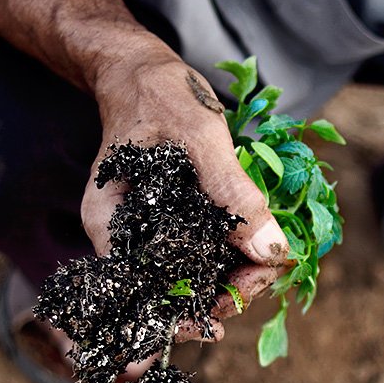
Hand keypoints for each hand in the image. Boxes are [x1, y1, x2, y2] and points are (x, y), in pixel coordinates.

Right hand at [85, 49, 289, 340]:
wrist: (145, 71)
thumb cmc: (161, 95)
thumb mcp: (200, 138)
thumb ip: (233, 193)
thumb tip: (272, 251)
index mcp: (111, 224)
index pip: (147, 293)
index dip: (192, 311)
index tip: (234, 306)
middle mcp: (127, 238)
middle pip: (172, 293)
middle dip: (223, 294)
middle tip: (269, 274)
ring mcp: (152, 232)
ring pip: (192, 278)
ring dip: (234, 279)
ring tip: (270, 263)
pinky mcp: (176, 223)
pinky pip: (203, 255)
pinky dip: (233, 258)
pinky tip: (261, 252)